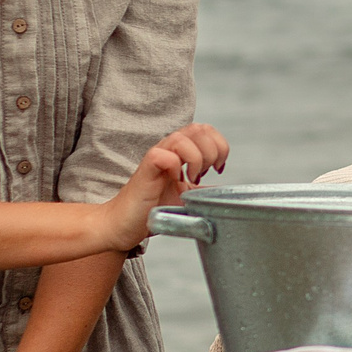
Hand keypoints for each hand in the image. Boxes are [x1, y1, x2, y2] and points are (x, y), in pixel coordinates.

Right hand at [104, 123, 229, 250]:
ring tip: (191, 179)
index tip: (218, 170)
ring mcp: (156, 157)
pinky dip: (175, 167)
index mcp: (181, 151)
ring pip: (182, 137)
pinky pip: (162, 155)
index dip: (220, 146)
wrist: (125, 224)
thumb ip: (205, 190)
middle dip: (212, 152)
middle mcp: (169, 149)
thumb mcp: (188, 198)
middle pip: (199, 128)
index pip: (206, 130)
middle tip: (205, 175)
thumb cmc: (153, 209)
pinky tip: (175, 182)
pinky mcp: (145, 169)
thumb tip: (226, 192)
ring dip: (195, 159)